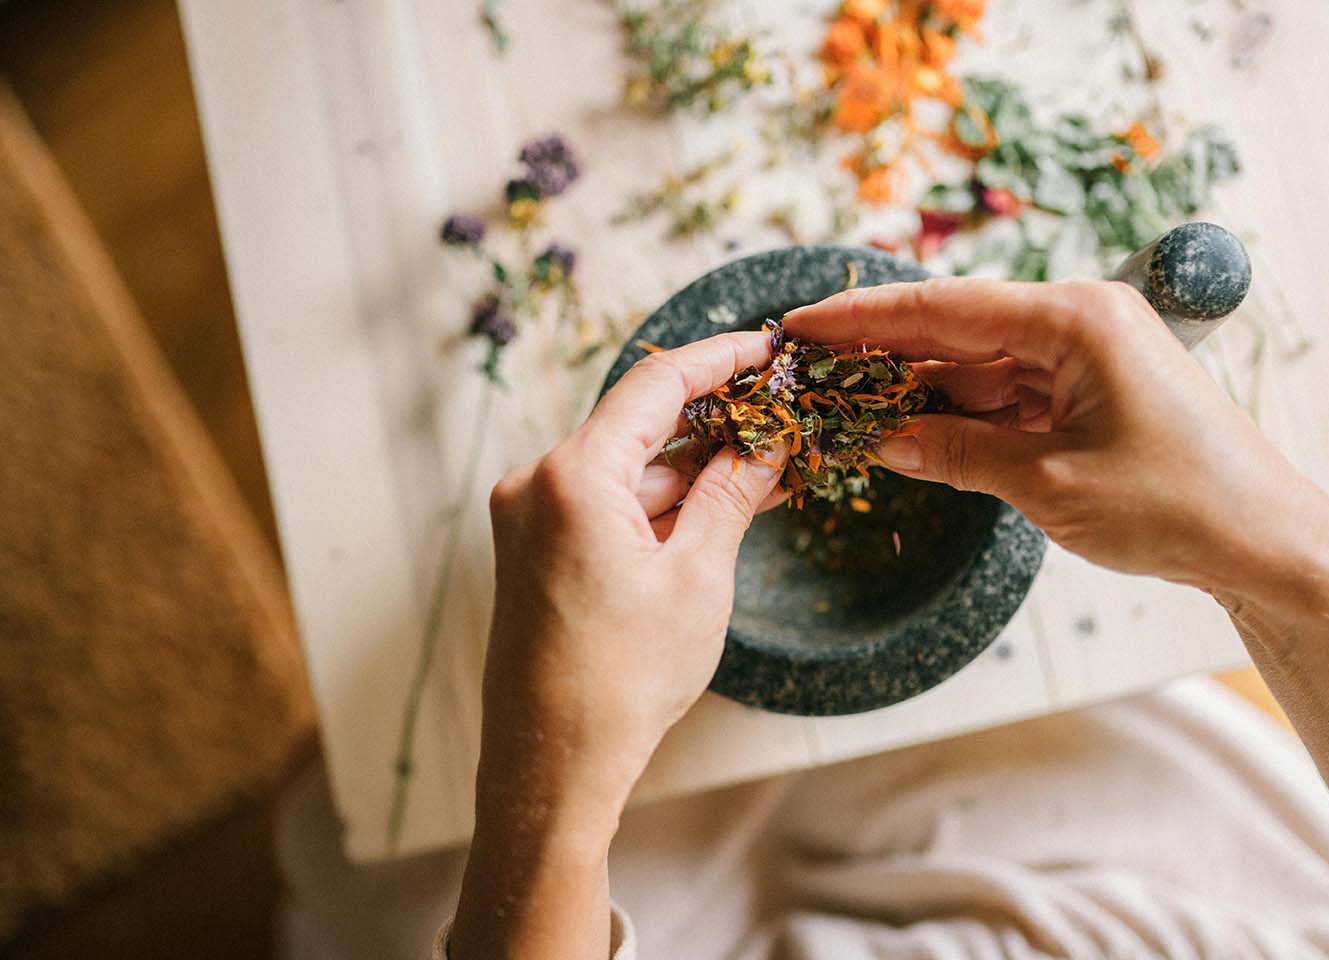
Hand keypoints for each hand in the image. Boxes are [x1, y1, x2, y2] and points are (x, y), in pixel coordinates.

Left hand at [452, 332, 780, 959]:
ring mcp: (528, 519)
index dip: (718, 359)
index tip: (765, 347)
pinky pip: (604, 505)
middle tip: (780, 417)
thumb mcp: (698, 577)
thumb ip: (731, 494)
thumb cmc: (623, 679)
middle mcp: (536, 484)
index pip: (655, 385)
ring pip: (625, 471)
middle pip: (637, 426)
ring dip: (689, 471)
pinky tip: (713, 511)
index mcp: (572, 476)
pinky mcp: (532, 552)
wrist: (553, 765)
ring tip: (764, 472)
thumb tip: (766, 444)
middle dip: (712, 423)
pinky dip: (657, 506)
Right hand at [785, 279, 1328, 598]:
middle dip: (884, 354)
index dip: (865, 318)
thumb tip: (881, 439)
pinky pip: (1007, 395)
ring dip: (920, 392)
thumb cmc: (1174, 504)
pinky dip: (962, 416)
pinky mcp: (1089, 391)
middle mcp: (1079, 321)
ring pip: (978, 365)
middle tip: (811, 368)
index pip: (946, 307)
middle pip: (957, 329)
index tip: (803, 323)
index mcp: (1075, 318)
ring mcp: (1085, 356)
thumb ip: (957, 453)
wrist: (1264, 543)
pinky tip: (911, 431)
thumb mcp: (1048, 483)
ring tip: (848, 409)